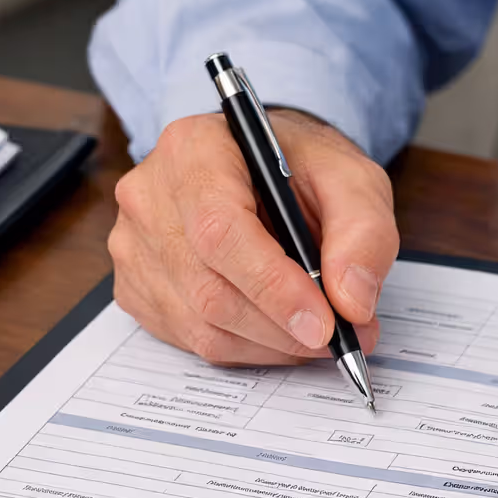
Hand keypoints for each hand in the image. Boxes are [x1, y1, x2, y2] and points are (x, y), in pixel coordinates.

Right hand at [108, 109, 396, 363]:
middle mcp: (150, 196)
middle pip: (210, 289)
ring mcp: (134, 246)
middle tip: (343, 338)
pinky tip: (279, 329)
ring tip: (320, 334)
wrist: (265, 171)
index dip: (273, 287)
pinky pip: (192, 340)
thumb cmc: (302, 169)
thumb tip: (351, 302)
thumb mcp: (352, 180)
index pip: (220, 230)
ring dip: (271, 344)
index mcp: (194, 149)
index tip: (325, 325)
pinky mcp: (136, 288)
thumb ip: (363, 233)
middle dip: (284, 328)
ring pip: (202, 325)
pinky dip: (248, 348)